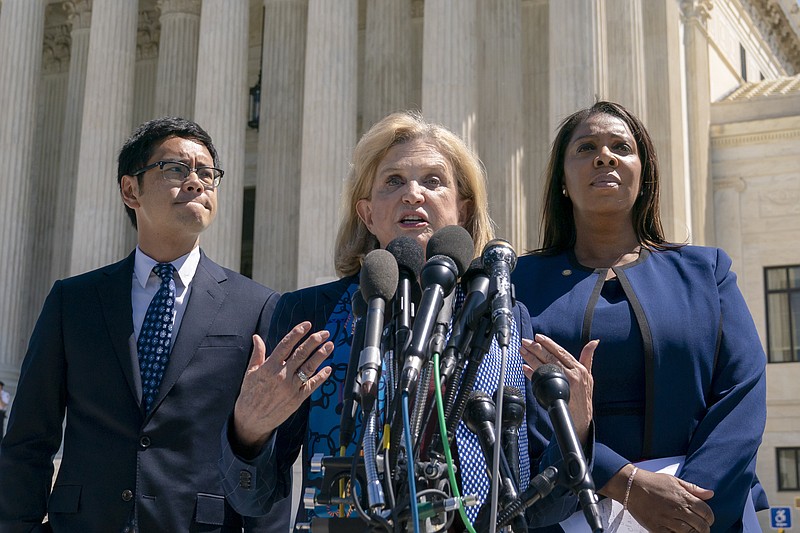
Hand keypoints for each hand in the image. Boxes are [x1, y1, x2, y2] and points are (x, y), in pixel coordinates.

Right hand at [232, 322, 332, 451]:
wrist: (251, 420)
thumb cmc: (249, 395)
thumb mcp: (250, 372)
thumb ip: (257, 354)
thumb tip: (256, 337)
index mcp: (269, 367)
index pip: (286, 345)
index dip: (297, 333)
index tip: (307, 325)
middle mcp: (282, 375)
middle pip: (301, 354)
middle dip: (314, 342)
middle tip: (324, 333)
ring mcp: (291, 387)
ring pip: (309, 368)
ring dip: (321, 355)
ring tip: (330, 345)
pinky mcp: (297, 399)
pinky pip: (312, 385)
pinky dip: (321, 377)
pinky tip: (328, 368)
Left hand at [520, 333, 595, 443]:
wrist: (582, 419)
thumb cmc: (584, 396)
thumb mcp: (589, 375)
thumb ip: (588, 357)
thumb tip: (594, 342)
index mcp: (579, 368)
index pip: (561, 352)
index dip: (549, 343)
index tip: (538, 337)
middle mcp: (573, 375)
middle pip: (551, 358)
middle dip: (536, 348)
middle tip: (525, 342)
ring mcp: (565, 384)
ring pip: (545, 367)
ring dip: (531, 358)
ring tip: (522, 351)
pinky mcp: (557, 394)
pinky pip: (541, 381)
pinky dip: (532, 374)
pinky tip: (524, 368)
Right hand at [607, 466, 714, 532]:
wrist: (631, 486)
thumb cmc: (651, 482)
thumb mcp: (674, 480)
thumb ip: (693, 488)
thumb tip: (710, 494)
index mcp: (683, 497)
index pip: (706, 512)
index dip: (709, 518)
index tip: (707, 519)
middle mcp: (678, 509)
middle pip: (701, 526)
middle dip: (704, 528)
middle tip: (700, 527)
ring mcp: (668, 520)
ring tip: (690, 530)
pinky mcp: (658, 528)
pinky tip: (678, 531)